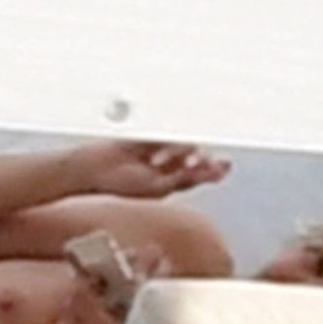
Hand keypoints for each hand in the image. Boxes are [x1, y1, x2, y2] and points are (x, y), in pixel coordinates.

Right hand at [76, 141, 230, 199]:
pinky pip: (168, 136)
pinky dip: (164, 146)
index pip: (199, 175)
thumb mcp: (158, 187)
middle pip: (195, 158)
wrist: (96, 168)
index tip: (225, 165)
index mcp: (171, 183)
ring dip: (175, 155)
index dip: (213, 170)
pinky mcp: (150, 137)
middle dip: (197, 161)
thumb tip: (206, 172)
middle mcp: (168, 167)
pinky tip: (154, 156)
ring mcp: (159, 151)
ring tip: (158, 162)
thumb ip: (183, 178)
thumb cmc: (122, 184)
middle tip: (194, 162)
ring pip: (183, 146)